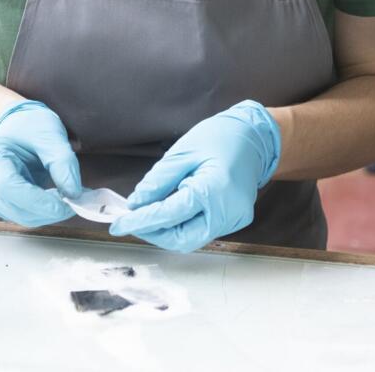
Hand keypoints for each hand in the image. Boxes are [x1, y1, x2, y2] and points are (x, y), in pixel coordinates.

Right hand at [0, 99, 81, 226]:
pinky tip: (55, 199)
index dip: (37, 200)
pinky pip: (23, 214)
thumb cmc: (29, 125)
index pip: (8, 186)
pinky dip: (42, 211)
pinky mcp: (0, 204)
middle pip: (14, 207)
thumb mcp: (49, 132)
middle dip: (48, 209)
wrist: (16, 126)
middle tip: (75, 201)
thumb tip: (73, 192)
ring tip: (67, 197)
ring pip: (20, 216)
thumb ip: (62, 160)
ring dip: (47, 212)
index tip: (65, 203)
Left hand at [108, 100, 280, 251]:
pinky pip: (204, 230)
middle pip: (182, 238)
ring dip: (167, 230)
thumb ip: (159, 180)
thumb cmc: (221, 136)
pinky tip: (172, 210)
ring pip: (192, 238)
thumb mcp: (184, 151)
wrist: (255, 136)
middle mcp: (227, 211)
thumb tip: (137, 203)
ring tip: (149, 214)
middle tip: (132, 221)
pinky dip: (184, 224)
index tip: (119, 224)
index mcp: (214, 189)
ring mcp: (235, 219)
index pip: (169, 215)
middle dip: (154, 233)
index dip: (141, 221)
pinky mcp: (236, 220)